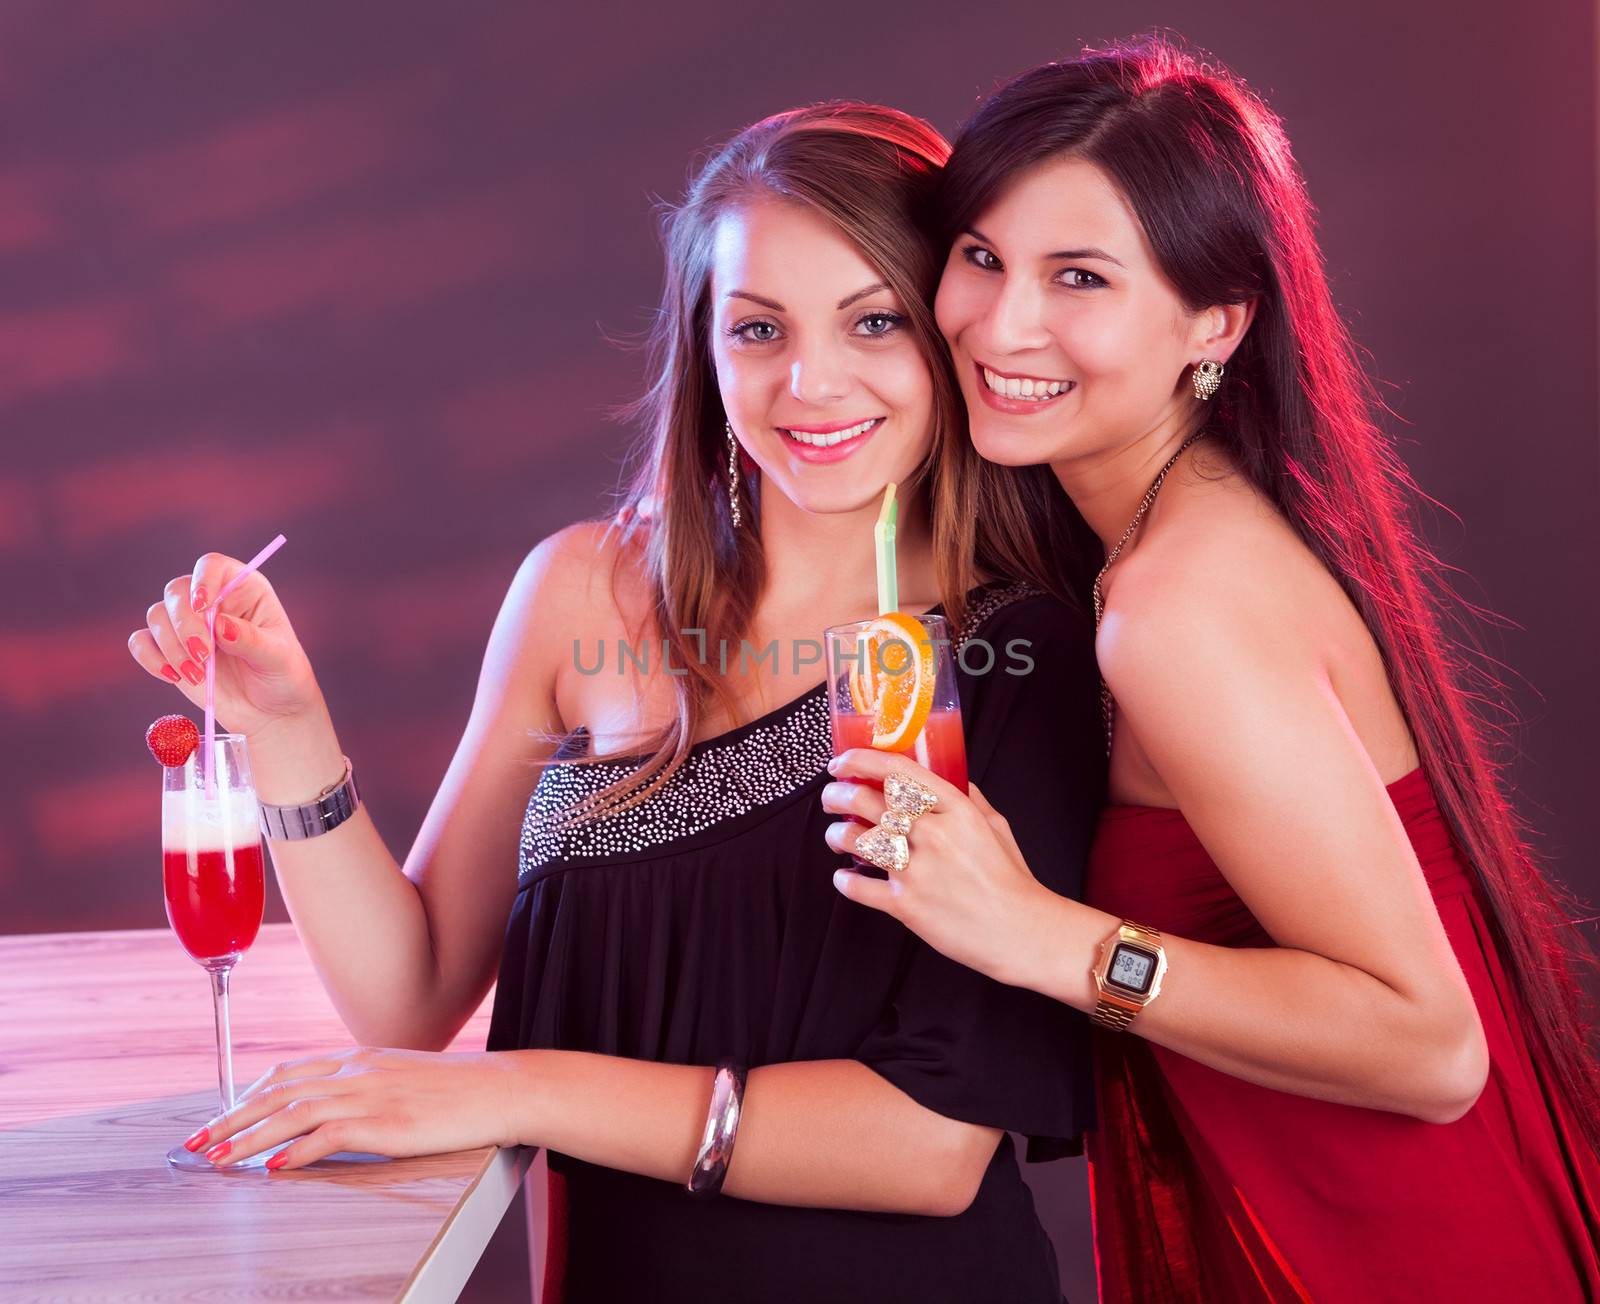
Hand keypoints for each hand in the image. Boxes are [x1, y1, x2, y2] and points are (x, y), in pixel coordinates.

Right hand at [126, 552, 321, 736]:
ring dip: (171, 647)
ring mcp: (187, 625)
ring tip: (198, 676)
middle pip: (177, 591)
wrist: (270, 712)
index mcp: (243, 590)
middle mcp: (211, 601)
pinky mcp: (169, 650)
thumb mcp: (277, 657)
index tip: (202, 607)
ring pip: (157, 615)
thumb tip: (219, 624)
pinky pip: (141, 642)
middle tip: (204, 656)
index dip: (202, 580)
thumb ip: (250, 640)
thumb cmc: (282, 676)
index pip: (213, 566)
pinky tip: (174, 677)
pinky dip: (150, 658)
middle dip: (185, 625)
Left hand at [180, 1047, 525, 1170]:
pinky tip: (274, 1168)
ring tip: (219, 1160)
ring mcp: (370, 1094)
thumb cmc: (460, 1089)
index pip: (289, 1072)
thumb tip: (335, 1112)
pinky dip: (296, 1152)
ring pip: (293, 1113)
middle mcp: (357, 1070)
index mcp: (360, 1058)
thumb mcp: (404, 1078)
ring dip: (249, 1138)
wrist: (501, 1089)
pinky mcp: (386, 1123)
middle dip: (231, 1118)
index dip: (248, 1095)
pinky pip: (328, 1135)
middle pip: (278, 1091)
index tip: (221, 1116)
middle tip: (197, 1142)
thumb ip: (367, 1087)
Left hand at [821, 749, 1055, 987]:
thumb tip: (949, 776)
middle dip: (837, 794)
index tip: (842, 762)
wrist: (1019, 931)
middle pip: (865, 800)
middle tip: (832, 797)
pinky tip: (845, 876)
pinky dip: (844, 881)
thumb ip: (969, 797)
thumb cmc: (1010, 880)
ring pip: (855, 839)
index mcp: (955, 809)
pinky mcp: (906, 905)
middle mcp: (932, 834)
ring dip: (836, 834)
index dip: (860, 761)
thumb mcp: (995, 825)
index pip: (896, 772)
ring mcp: (917, 870)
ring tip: (836, 836)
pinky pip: (858, 887)